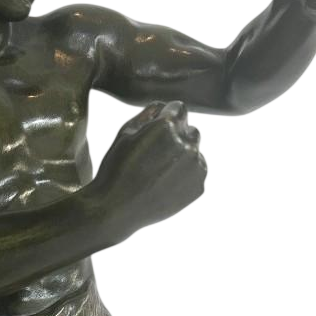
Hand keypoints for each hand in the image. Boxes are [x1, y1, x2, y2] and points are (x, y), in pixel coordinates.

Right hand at [95, 100, 206, 234]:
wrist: (119, 206)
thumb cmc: (117, 169)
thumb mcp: (124, 136)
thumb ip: (145, 117)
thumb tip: (158, 108)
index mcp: (168, 126)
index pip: (179, 108)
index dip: (168, 115)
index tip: (161, 125)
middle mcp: (187, 142)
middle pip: (189, 129)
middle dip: (177, 135)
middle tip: (159, 151)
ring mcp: (195, 165)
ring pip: (193, 152)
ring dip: (182, 156)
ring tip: (161, 171)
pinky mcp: (197, 184)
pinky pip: (195, 172)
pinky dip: (185, 175)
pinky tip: (166, 183)